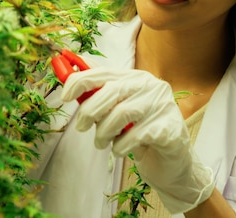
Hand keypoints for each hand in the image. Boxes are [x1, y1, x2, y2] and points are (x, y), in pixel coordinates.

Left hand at [61, 67, 215, 213]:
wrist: (171, 163)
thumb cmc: (140, 135)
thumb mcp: (117, 112)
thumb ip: (99, 96)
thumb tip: (69, 79)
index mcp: (136, 78)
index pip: (104, 72)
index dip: (80, 81)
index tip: (64, 96)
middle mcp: (152, 86)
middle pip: (112, 91)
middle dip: (89, 111)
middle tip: (81, 127)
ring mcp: (163, 106)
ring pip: (122, 113)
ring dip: (104, 132)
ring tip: (102, 142)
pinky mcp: (169, 128)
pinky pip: (135, 135)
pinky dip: (121, 146)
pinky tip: (121, 150)